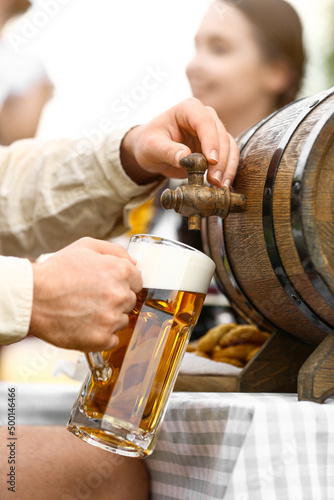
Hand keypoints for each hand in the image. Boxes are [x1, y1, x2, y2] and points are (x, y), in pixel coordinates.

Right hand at [29, 237, 142, 351]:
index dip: (121, 283)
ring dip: (109, 318)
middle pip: (130, 301)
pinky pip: (113, 339)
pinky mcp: (102, 339)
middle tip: (92, 298)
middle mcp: (120, 295)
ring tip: (85, 311)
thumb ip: (115, 251)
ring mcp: (112, 318)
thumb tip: (134, 262)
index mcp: (120, 271)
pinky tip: (86, 325)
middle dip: (115, 299)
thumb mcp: (85, 247)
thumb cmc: (56, 272)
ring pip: (122, 320)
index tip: (107, 286)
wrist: (33, 298)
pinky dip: (102, 335)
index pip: (137, 281)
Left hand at [120, 98, 239, 187]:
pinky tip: (223, 186)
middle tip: (214, 181)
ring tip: (220, 187)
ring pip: (229, 147)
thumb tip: (185, 158)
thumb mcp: (152, 146)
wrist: (150, 151)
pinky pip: (228, 158)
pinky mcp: (216, 147)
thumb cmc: (148, 143)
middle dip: (220, 160)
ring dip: (227, 168)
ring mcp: (212, 132)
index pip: (205, 123)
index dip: (211, 142)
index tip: (211, 161)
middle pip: (221, 136)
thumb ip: (168, 150)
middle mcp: (205, 117)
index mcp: (188, 109)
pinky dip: (227, 172)